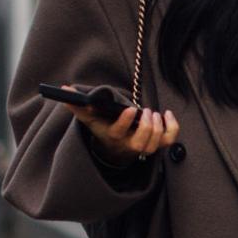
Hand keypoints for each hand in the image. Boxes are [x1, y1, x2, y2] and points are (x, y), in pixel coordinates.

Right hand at [60, 84, 179, 164]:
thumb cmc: (103, 128)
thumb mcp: (89, 118)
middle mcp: (128, 145)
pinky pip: (168, 141)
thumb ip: (77, 105)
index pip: (118, 133)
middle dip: (146, 127)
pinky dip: (172, 128)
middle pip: (140, 144)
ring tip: (153, 113)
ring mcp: (143, 146)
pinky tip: (167, 114)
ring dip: (157, 128)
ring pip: (154, 145)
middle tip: (145, 110)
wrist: (114, 147)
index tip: (130, 109)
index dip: (125, 122)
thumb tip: (65, 90)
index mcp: (113, 137)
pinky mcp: (155, 144)